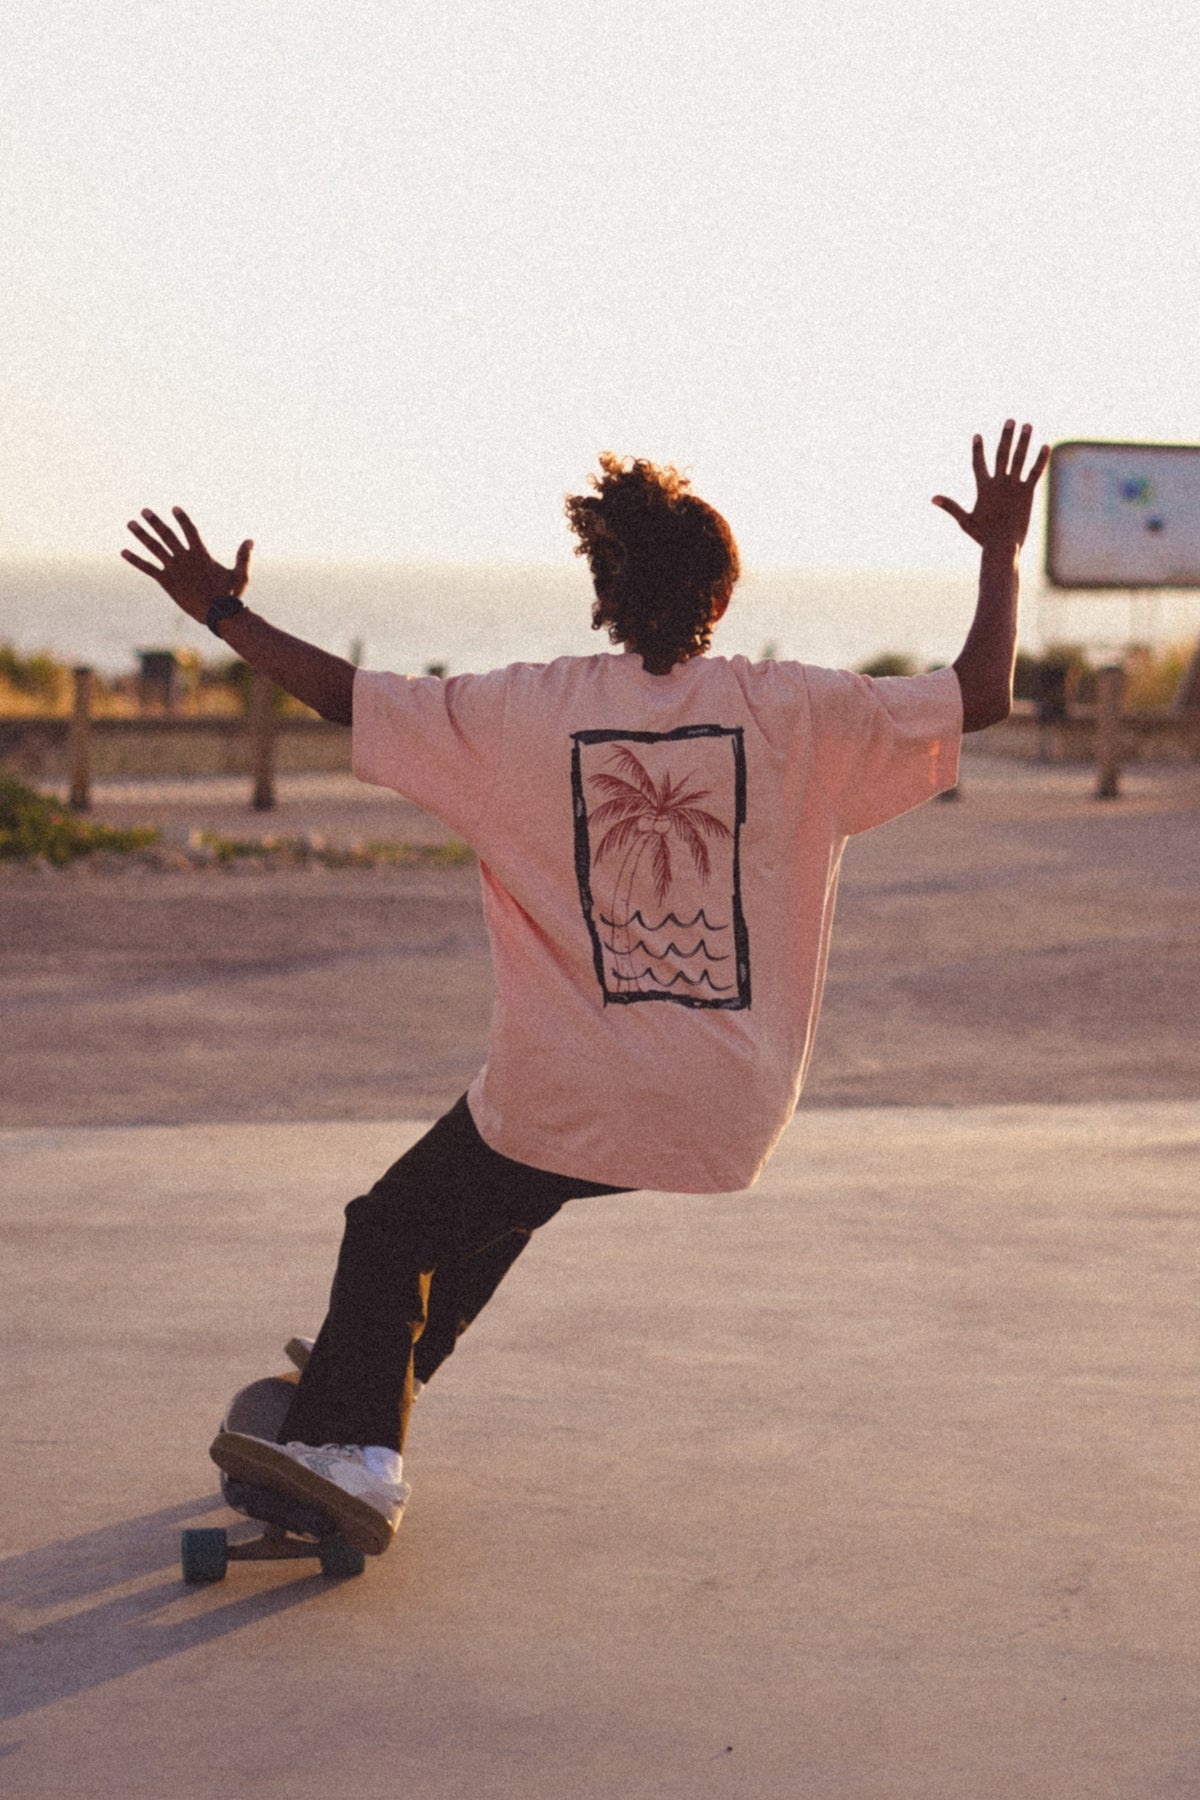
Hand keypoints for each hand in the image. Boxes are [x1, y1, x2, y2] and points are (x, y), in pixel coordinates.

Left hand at [121, 507, 252, 624]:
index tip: (174, 508)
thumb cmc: (230, 595)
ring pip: (154, 548)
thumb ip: (243, 556)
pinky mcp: (166, 581)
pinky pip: (147, 568)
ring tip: (130, 523)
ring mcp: (173, 569)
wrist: (217, 613)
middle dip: (155, 521)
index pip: (190, 530)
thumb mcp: (240, 575)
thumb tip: (250, 540)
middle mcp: (185, 558)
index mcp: (201, 554)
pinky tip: (123, 551)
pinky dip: (135, 559)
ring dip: (141, 534)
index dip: (182, 518)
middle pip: (167, 535)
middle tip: (144, 511)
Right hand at [932, 421, 1049, 550]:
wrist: (1002, 545)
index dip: (977, 449)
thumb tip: (932, 498)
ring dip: (1023, 440)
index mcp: (983, 488)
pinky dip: (1040, 459)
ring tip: (1027, 425)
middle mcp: (998, 482)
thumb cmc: (983, 536)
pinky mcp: (1027, 493)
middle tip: (1010, 420)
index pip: (978, 463)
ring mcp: (1013, 486)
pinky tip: (1045, 446)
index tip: (977, 435)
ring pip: (1019, 458)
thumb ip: (950, 506)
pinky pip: (1034, 472)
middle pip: (1001, 453)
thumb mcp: (964, 521)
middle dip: (1005, 435)